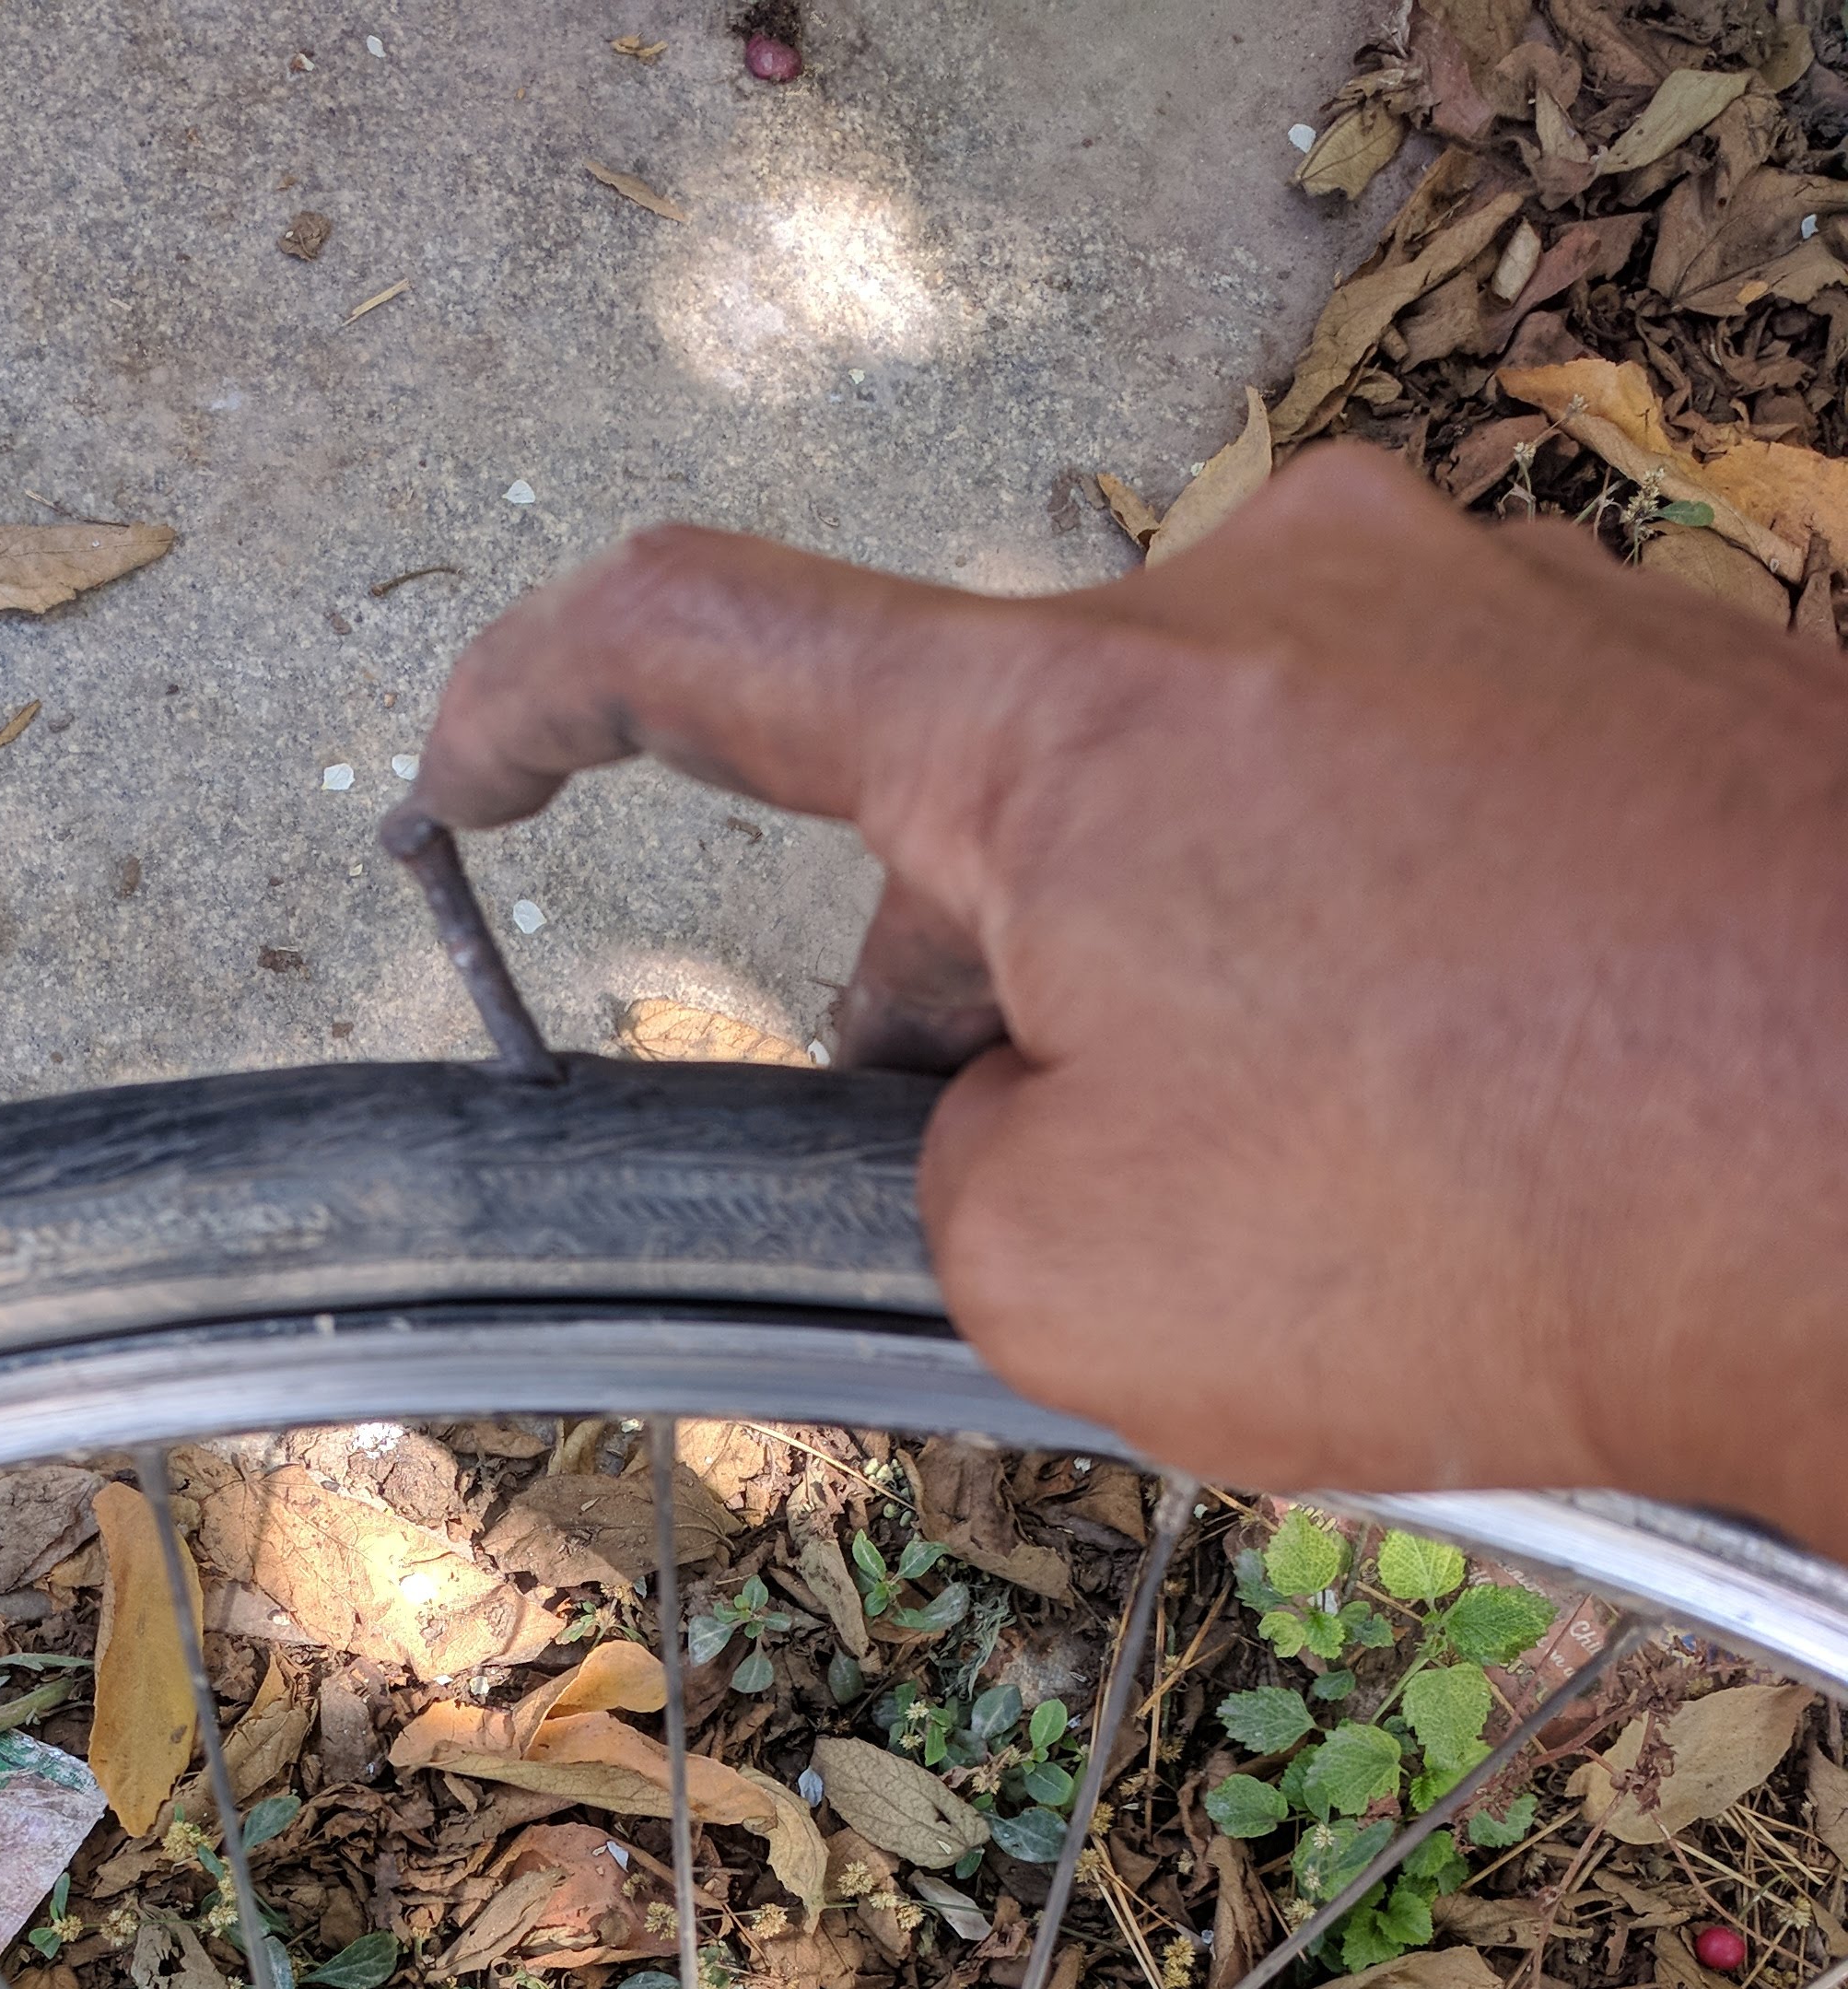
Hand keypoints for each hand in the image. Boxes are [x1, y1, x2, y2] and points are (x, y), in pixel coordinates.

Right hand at [412, 454, 1847, 1557]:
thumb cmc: (1507, 1218)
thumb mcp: (1078, 1279)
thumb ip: (937, 1172)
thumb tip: (1000, 1100)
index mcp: (1070, 722)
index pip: (710, 642)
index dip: (539, 706)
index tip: (465, 771)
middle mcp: (1267, 598)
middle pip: (1004, 789)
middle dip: (979, 998)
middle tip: (1060, 1209)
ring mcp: (1474, 617)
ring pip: (1214, 814)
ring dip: (1194, 997)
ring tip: (1333, 1213)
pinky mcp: (1634, 678)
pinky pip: (1403, 824)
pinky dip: (1371, 976)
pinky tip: (1470, 1144)